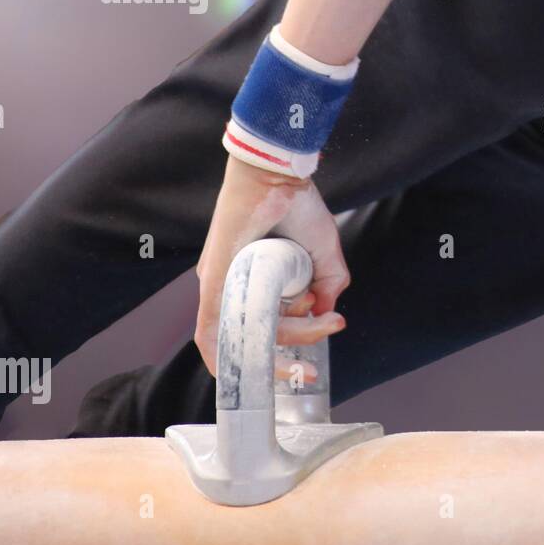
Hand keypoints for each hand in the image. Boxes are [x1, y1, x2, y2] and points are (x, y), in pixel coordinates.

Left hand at [194, 156, 348, 376]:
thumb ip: (330, 285)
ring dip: (284, 342)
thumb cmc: (298, 206)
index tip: (332, 327)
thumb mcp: (325, 253)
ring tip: (318, 323)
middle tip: (332, 323)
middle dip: (304, 337)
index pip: (274, 324)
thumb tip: (325, 314)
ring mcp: (222, 286)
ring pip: (249, 334)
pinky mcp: (213, 282)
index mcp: (259, 280)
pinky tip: (252, 367)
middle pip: (266, 332)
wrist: (276, 176)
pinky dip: (225, 356)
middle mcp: (236, 287)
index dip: (303, 337)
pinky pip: (211, 331)